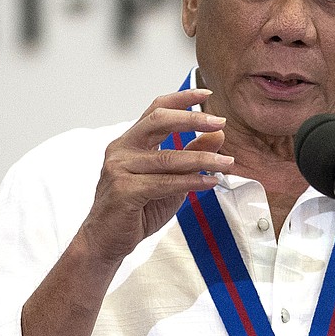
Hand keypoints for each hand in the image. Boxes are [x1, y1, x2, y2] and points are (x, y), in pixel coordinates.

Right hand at [78, 89, 233, 263]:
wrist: (107, 241)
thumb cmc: (138, 208)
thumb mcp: (171, 177)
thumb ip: (191, 154)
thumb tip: (218, 134)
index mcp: (131, 141)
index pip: (156, 109)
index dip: (182, 98)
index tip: (206, 93)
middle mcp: (122, 149)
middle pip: (159, 121)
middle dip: (192, 119)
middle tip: (220, 122)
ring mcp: (119, 168)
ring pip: (168, 157)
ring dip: (202, 158)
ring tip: (227, 162)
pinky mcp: (124, 190)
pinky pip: (165, 182)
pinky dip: (192, 181)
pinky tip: (211, 181)